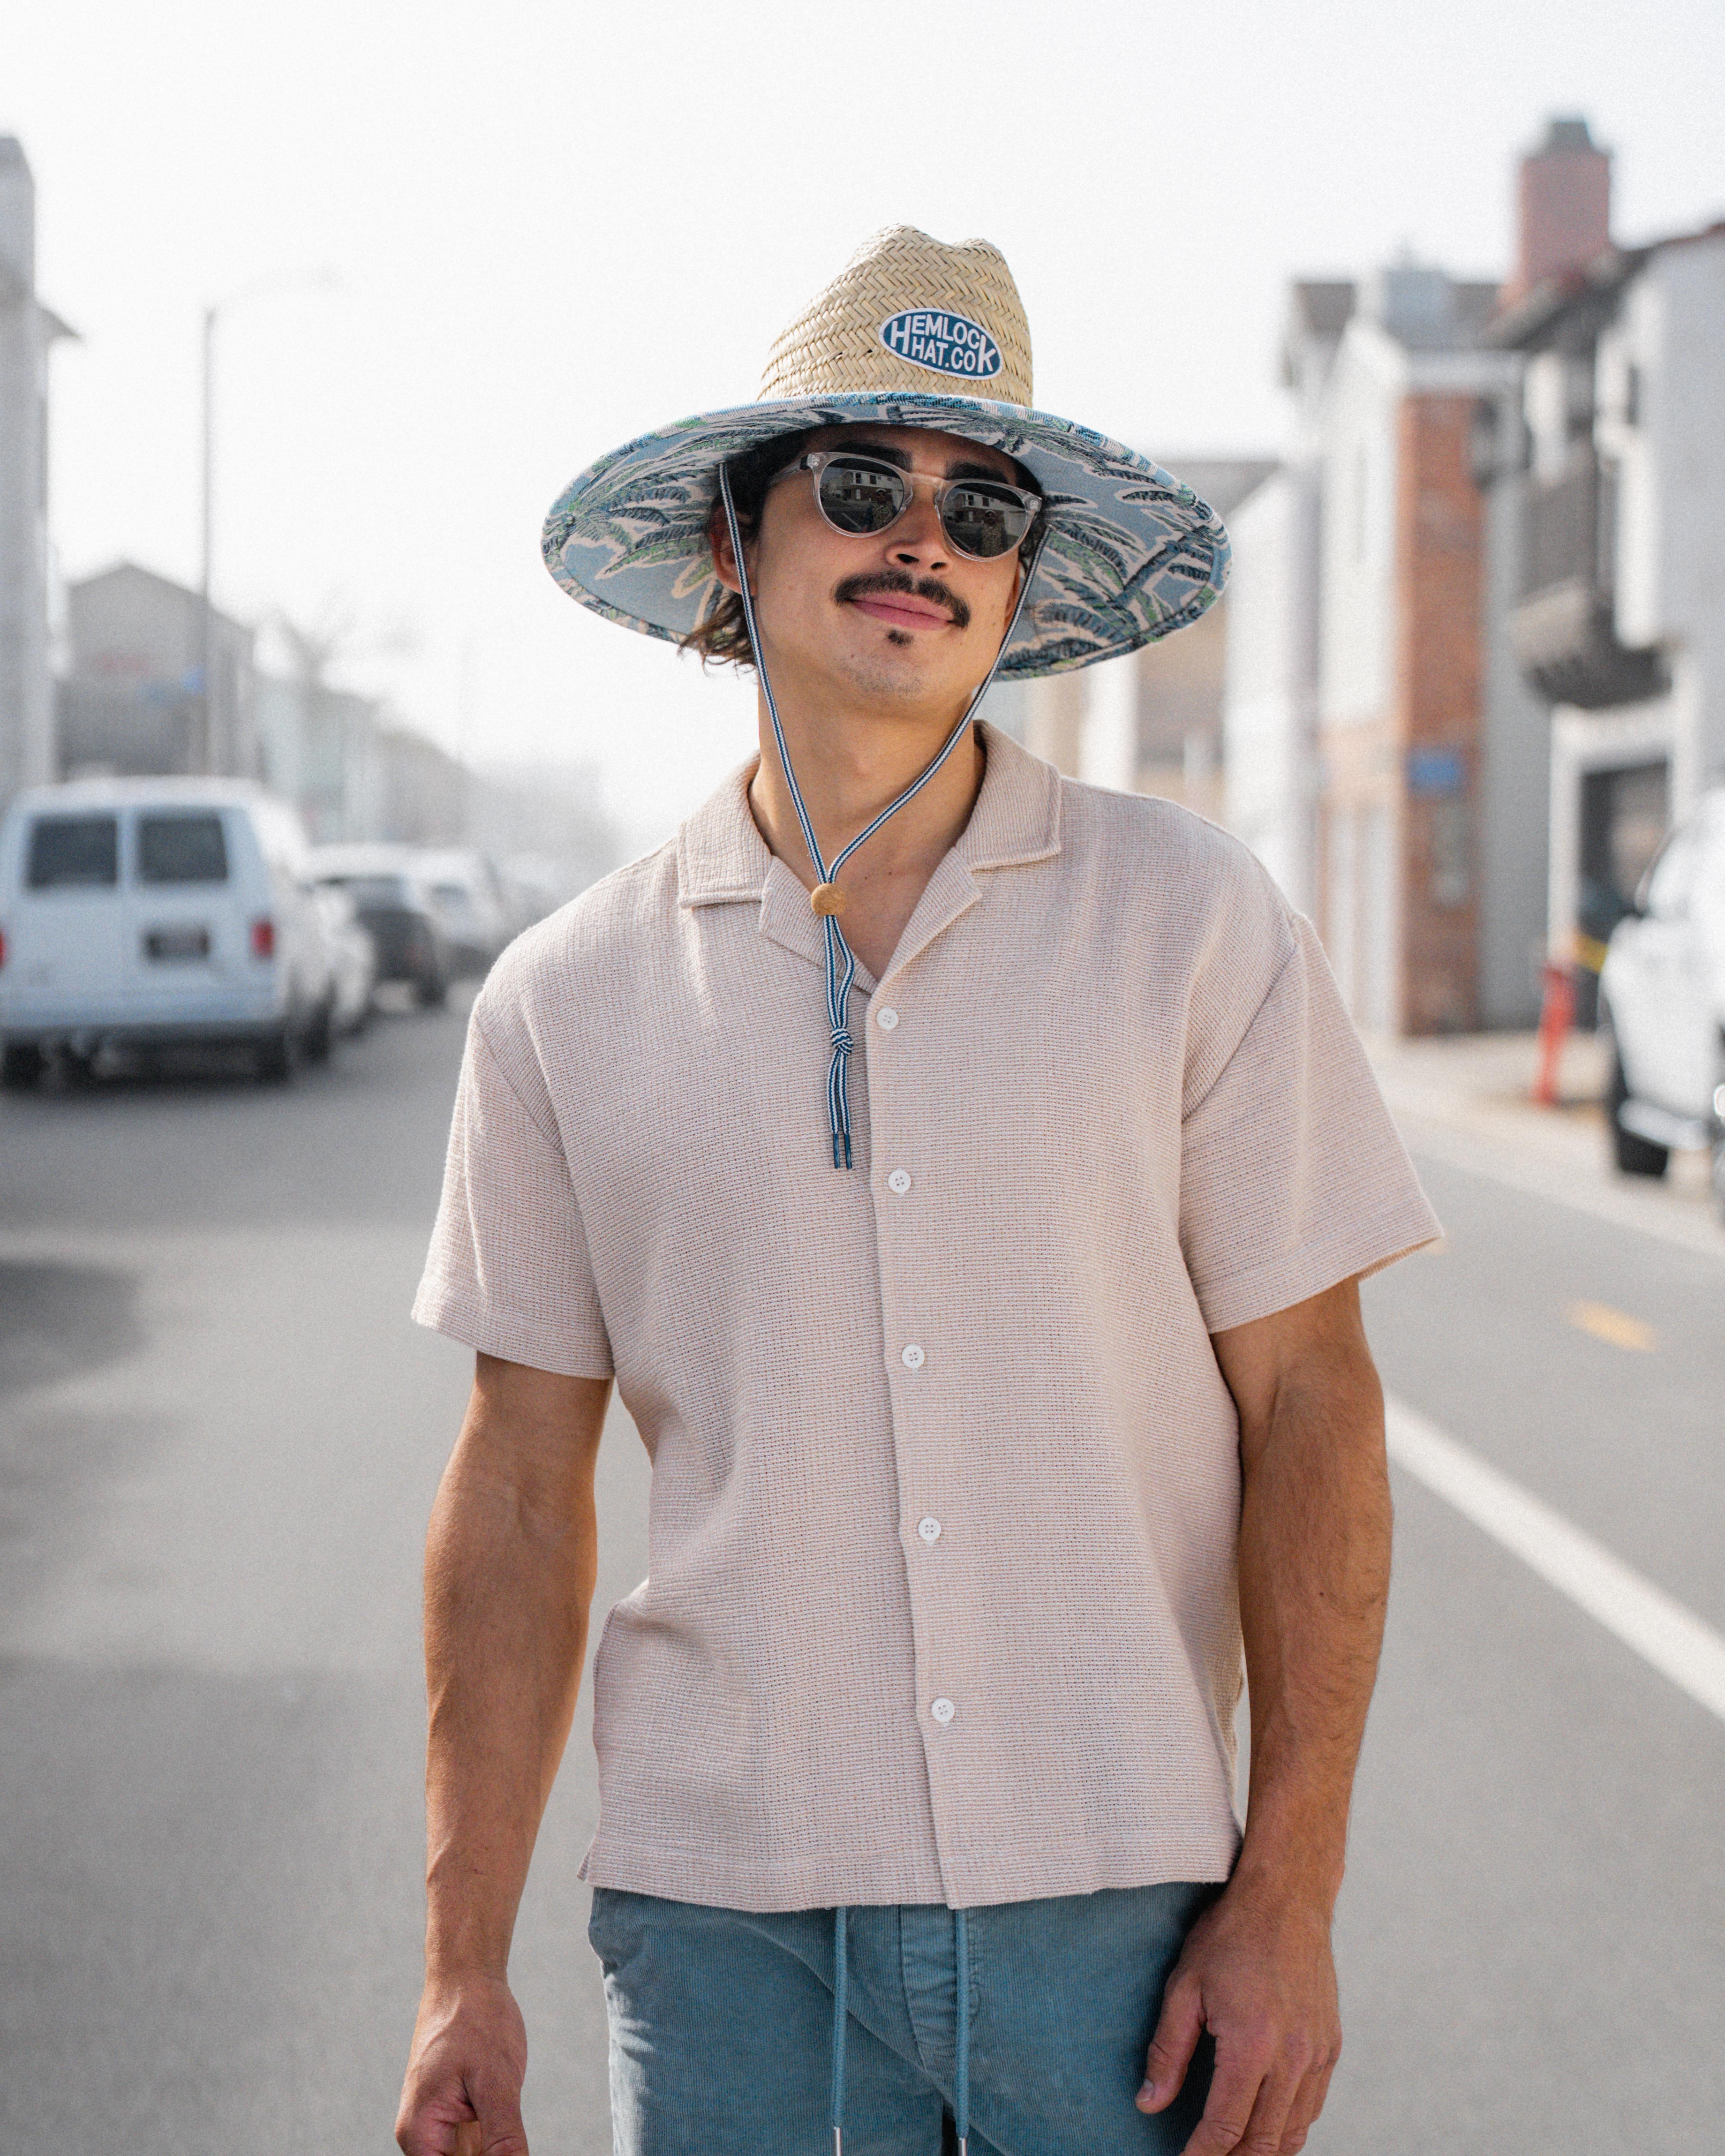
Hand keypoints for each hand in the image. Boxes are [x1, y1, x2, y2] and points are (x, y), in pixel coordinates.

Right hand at [396, 1972, 529, 2155]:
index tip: (508, 2153)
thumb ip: (504, 2139)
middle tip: (513, 2141)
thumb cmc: (476, 2017)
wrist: (467, 1977)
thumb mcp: (497, 2082)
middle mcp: (423, 2135)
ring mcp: (438, 2125)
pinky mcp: (455, 2113)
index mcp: (421, 2133)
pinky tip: (510, 2140)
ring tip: (505, 2115)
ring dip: (494, 2151)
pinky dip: (494, 2148)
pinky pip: (474, 2146)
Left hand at [1136, 1880, 1340, 2154]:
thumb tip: (1148, 2104)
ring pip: (1294, 2131)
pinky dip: (1290, 2126)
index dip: (1202, 2154)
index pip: (1226, 2125)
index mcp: (1251, 2044)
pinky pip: (1312, 2106)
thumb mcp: (1184, 1987)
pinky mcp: (1331, 2046)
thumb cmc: (1230, 1935)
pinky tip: (1267, 2125)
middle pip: (1264, 2141)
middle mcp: (1292, 2057)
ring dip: (1264, 2151)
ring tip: (1234, 2153)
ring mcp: (1317, 2054)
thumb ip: (1166, 2051)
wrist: (1288, 1898)